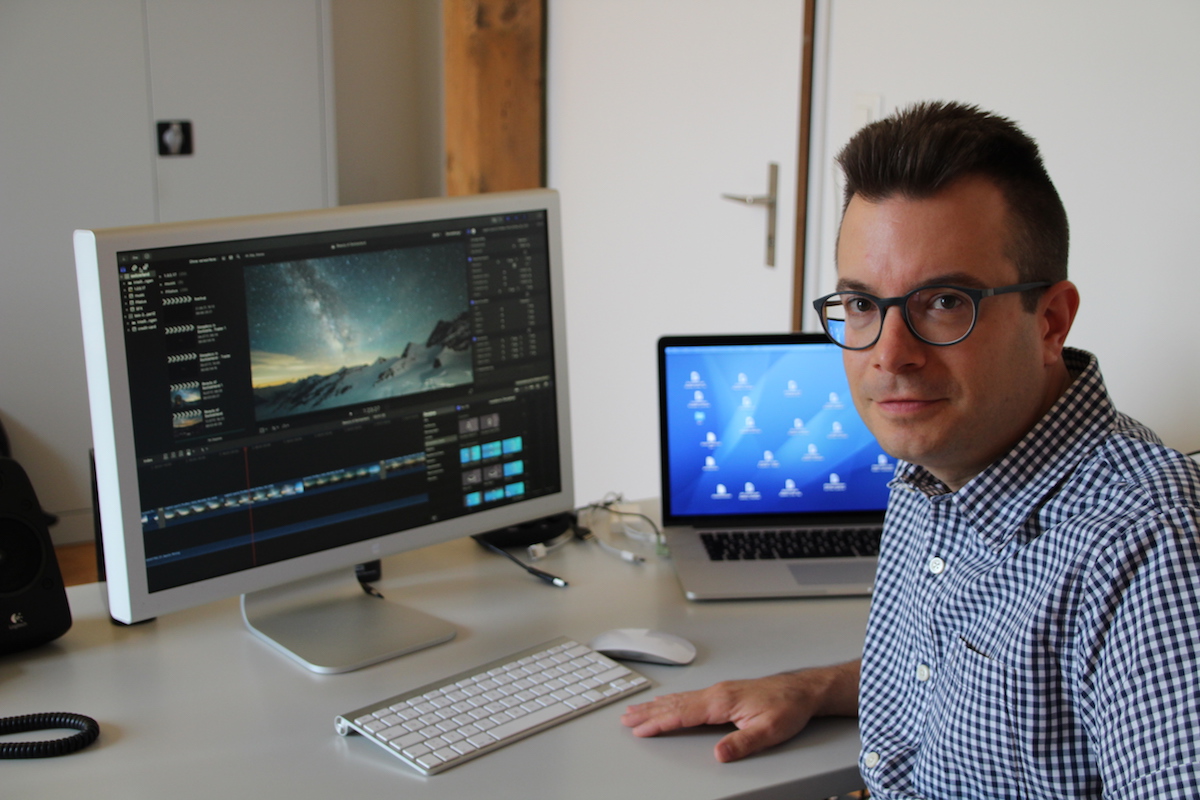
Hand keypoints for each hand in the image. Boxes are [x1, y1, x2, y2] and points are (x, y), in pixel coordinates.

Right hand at [620, 660, 859, 762]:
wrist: (802, 690)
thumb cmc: (788, 707)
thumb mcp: (770, 731)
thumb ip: (743, 743)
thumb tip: (719, 754)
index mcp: (722, 702)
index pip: (683, 714)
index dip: (660, 723)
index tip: (640, 729)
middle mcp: (717, 694)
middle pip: (674, 704)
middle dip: (648, 713)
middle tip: (626, 719)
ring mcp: (719, 691)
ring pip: (680, 699)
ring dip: (656, 706)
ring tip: (637, 710)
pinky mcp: (724, 693)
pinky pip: (689, 697)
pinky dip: (671, 701)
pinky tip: (667, 703)